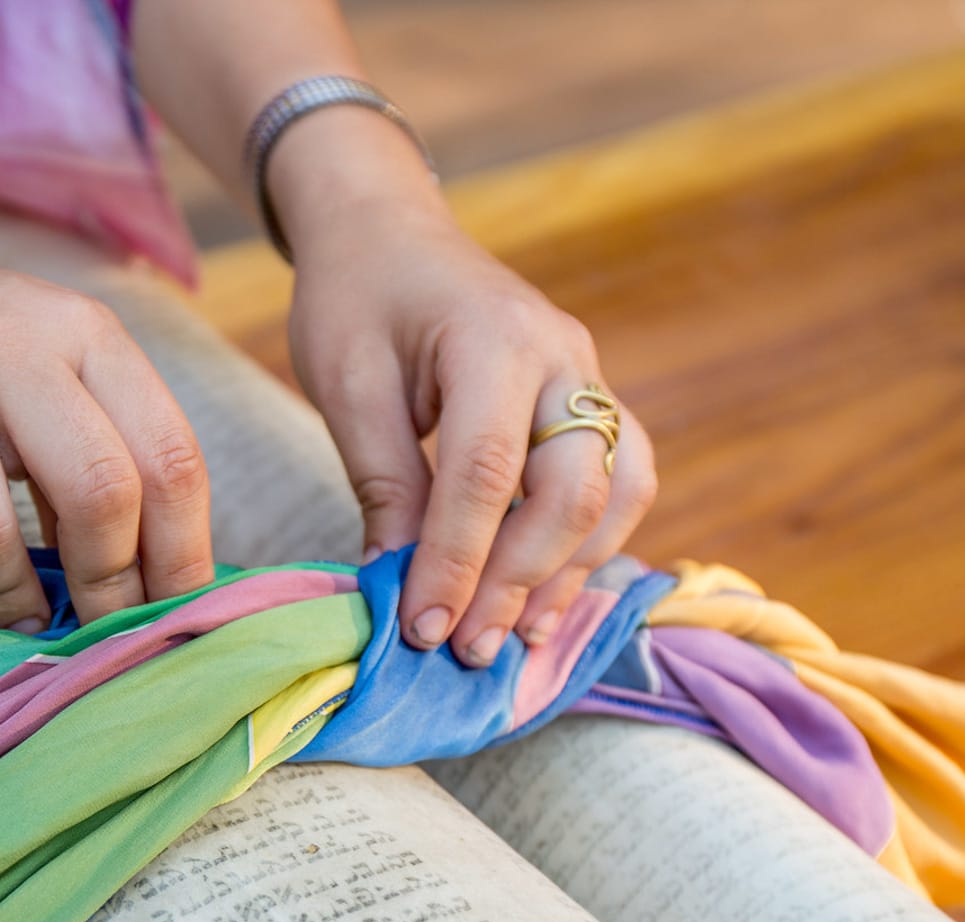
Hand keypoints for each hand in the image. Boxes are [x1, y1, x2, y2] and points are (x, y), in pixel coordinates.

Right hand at [0, 226, 215, 628]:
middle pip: (96, 487)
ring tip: (20, 628)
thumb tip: (156, 586)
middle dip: (108, 583)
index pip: (169, 455)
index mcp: (86, 336)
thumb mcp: (57, 373)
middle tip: (98, 633)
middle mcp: (14, 348)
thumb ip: (108, 456)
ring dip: (9, 600)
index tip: (173, 615)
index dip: (181, 554)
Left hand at [289, 204, 656, 665]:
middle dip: (520, 581)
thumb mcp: (346, 381)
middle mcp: (563, 356)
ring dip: (568, 574)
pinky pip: (618, 482)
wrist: (390, 230)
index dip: (457, 561)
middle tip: (467, 648)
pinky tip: (541, 596)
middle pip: (573, 490)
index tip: (422, 628)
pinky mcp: (592, 399)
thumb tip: (398, 581)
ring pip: (618, 493)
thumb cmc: (356, 296)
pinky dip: (588, 546)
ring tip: (512, 637)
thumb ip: (382, 478)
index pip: (486, 471)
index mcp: (492, 338)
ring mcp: (589, 375)